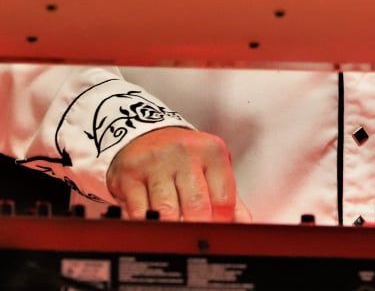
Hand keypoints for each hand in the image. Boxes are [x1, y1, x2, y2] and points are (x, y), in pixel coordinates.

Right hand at [105, 127, 250, 221]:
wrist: (145, 134)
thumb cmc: (183, 159)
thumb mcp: (211, 169)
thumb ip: (229, 199)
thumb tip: (245, 226)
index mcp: (211, 152)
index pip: (224, 199)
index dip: (222, 224)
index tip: (216, 235)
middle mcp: (184, 153)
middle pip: (197, 206)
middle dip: (197, 229)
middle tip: (195, 240)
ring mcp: (155, 162)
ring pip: (166, 212)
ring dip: (171, 228)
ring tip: (173, 234)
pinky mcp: (129, 174)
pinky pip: (139, 212)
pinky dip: (147, 225)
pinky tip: (152, 224)